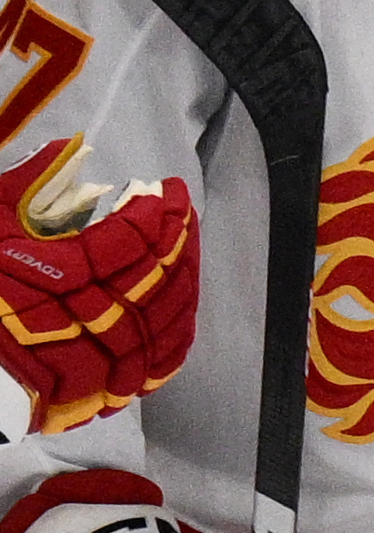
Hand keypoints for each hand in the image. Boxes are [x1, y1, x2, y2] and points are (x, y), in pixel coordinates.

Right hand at [0, 171, 197, 433]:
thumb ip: (29, 183)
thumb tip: (70, 147)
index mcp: (65, 277)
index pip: (133, 237)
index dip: (156, 209)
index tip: (166, 188)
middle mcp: (98, 320)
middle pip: (161, 270)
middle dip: (177, 233)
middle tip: (181, 209)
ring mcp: (113, 358)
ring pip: (172, 310)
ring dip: (184, 270)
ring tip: (184, 242)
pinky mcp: (118, 385)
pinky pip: (169, 351)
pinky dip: (180, 318)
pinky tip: (182, 294)